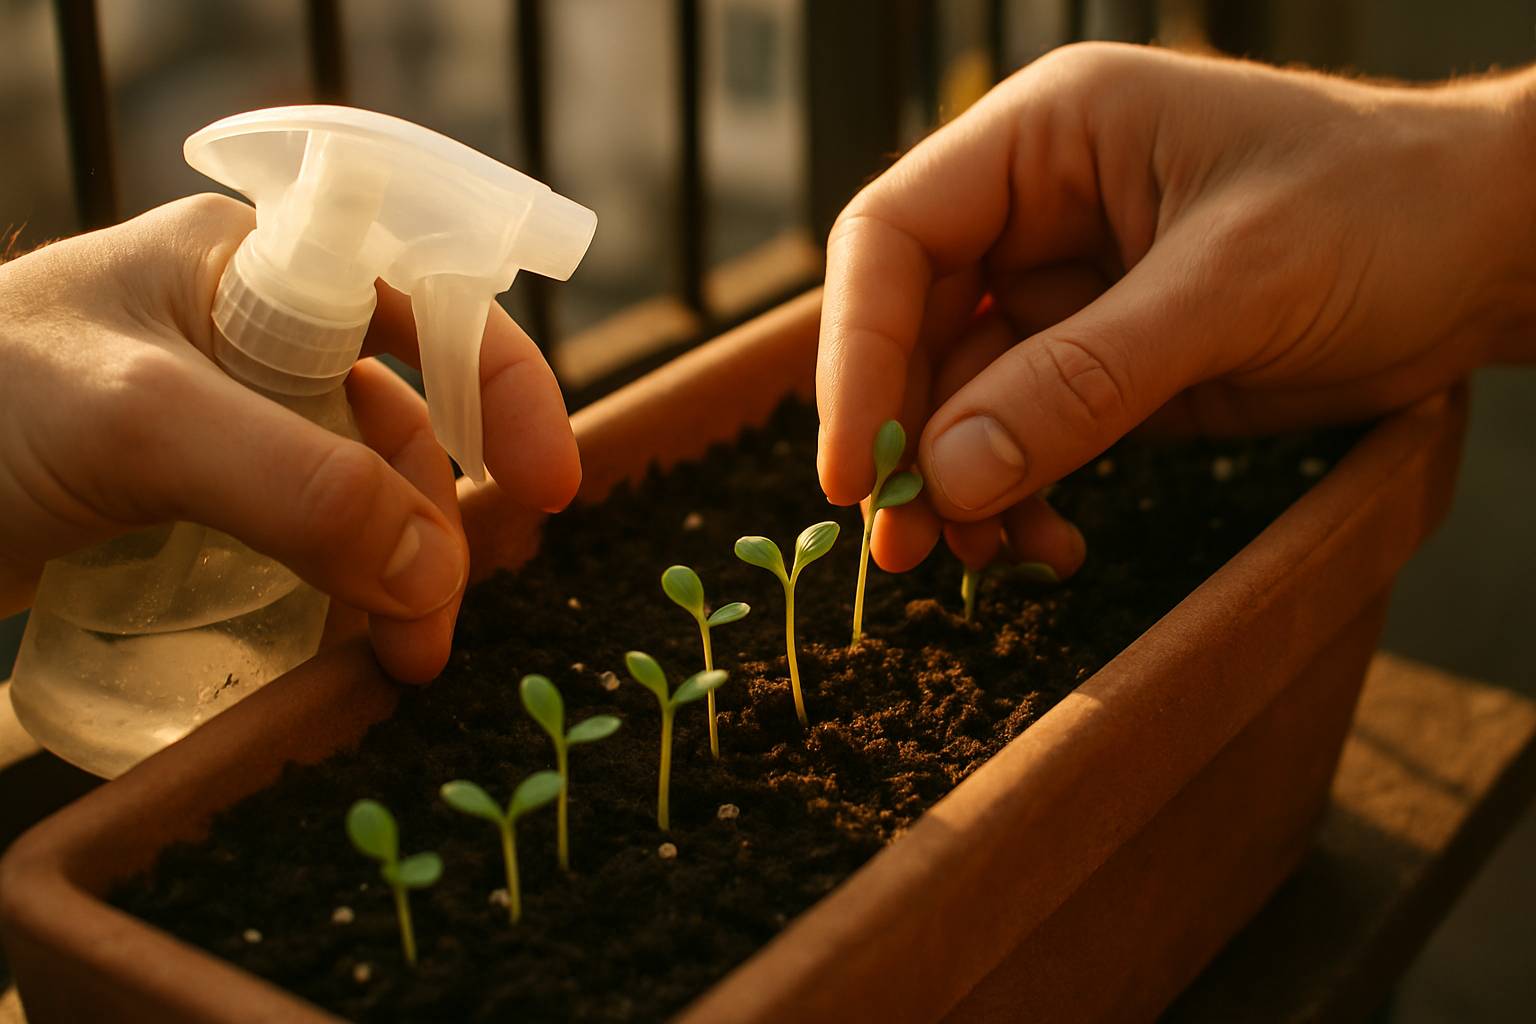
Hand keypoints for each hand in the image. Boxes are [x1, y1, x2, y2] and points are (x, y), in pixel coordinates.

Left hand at [0, 194, 580, 681]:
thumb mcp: (145, 421)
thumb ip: (303, 487)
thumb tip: (438, 575)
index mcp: (255, 268)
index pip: (425, 302)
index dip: (501, 385)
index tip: (550, 486)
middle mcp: (250, 340)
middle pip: (400, 425)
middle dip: (437, 523)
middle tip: (433, 629)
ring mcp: (221, 428)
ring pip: (358, 497)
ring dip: (395, 578)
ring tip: (396, 662)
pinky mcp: (191, 506)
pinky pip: (303, 546)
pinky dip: (341, 597)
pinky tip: (344, 648)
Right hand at [816, 43, 1535, 574]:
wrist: (1490, 251)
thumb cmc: (1381, 212)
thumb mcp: (1232, 287)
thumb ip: (1084, 381)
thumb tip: (947, 477)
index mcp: (1044, 139)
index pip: (893, 237)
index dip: (854, 352)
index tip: (854, 468)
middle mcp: (1033, 208)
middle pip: (910, 329)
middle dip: (904, 440)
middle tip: (903, 546)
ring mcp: (1063, 291)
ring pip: (958, 398)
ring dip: (959, 485)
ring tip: (984, 558)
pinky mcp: (1100, 362)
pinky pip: (1020, 436)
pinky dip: (1016, 495)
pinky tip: (1048, 541)